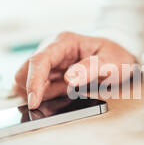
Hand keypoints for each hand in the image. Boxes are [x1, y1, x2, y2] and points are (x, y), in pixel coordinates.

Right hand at [14, 31, 136, 108]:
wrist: (119, 55)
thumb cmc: (115, 56)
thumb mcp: (111, 62)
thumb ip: (90, 68)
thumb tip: (69, 79)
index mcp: (63, 42)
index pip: (38, 61)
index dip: (33, 82)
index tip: (33, 102)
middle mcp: (51, 50)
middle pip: (25, 71)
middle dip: (35, 89)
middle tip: (61, 94)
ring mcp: (48, 62)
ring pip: (27, 82)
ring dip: (43, 93)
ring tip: (67, 92)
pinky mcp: (49, 73)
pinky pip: (38, 88)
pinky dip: (46, 96)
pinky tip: (63, 94)